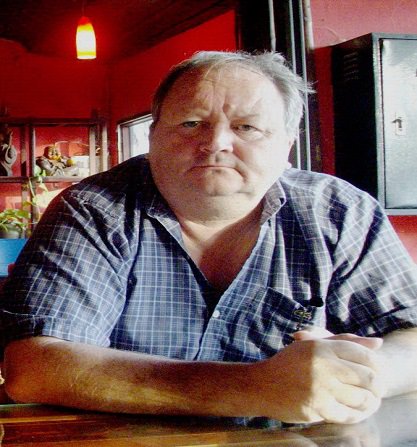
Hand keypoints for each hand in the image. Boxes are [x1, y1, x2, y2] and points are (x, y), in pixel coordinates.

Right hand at [250, 334, 383, 423]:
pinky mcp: (317, 408)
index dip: (377, 364)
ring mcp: (320, 388)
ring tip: (369, 400)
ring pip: (362, 398)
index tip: (379, 371)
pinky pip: (349, 414)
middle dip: (378, 385)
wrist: (261, 385)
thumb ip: (345, 341)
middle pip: (368, 377)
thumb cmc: (289, 363)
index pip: (364, 354)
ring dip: (370, 402)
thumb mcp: (313, 344)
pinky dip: (357, 414)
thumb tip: (378, 343)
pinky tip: (355, 410)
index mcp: (322, 346)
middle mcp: (322, 365)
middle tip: (378, 389)